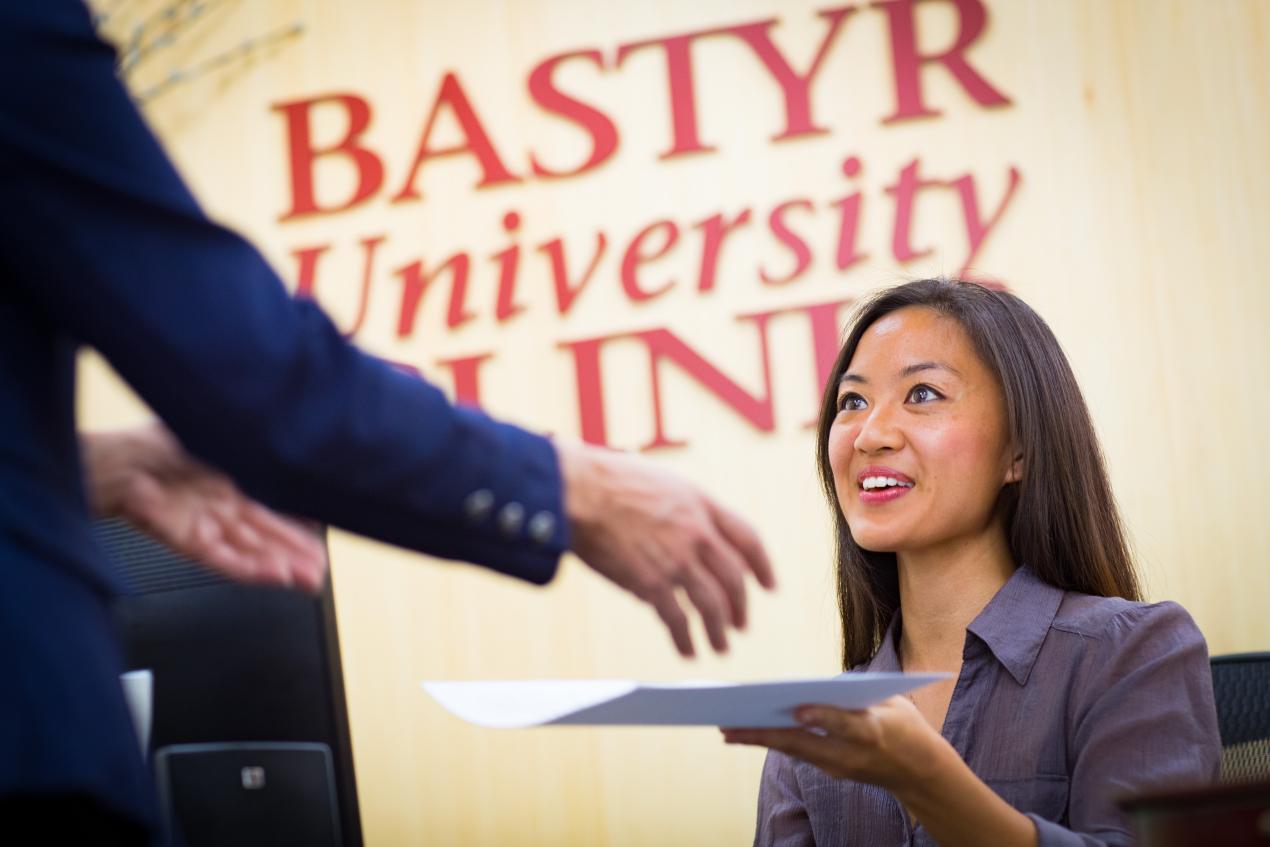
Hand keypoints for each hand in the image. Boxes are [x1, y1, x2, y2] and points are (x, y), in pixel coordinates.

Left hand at [82, 422, 326, 591]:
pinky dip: (253, 569)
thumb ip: (252, 449)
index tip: (320, 534)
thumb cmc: (156, 442)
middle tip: (321, 568)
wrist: (118, 460)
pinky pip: (227, 561)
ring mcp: (207, 527)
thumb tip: (286, 448)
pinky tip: (277, 575)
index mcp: (231, 481)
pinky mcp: (190, 543)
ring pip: (252, 552)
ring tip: (310, 578)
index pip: (274, 508)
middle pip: (268, 536)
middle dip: (297, 553)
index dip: (298, 523)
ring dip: (282, 566)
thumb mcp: (218, 437)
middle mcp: (221, 507)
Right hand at [555, 441, 775, 657]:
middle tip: (741, 624)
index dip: (762, 565)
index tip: (769, 585)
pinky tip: (688, 650)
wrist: (579, 492)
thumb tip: (682, 528)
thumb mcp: (659, 481)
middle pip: (733, 578)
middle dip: (740, 606)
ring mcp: (677, 560)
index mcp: (700, 503)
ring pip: (712, 605)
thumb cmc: (607, 479)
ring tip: (721, 647)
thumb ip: (679, 506)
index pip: (747, 537)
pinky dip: (686, 639)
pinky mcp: (652, 583)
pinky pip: (677, 619)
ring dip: (719, 631)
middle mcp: (697, 532)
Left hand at [721, 696, 949, 794]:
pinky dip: (773, 742)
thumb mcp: (893, 701)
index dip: (821, 716)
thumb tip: (815, 686)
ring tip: (728, 728)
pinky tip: (749, 733)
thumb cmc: (906, 726)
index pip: (845, 724)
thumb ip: (856, 692)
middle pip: (804, 744)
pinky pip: (798, 753)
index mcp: (875, 731)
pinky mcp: (832, 771)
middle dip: (765, 734)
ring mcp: (841, 767)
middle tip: (730, 724)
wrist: (921, 772)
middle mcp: (853, 754)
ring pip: (794, 751)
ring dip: (760, 740)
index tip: (796, 708)